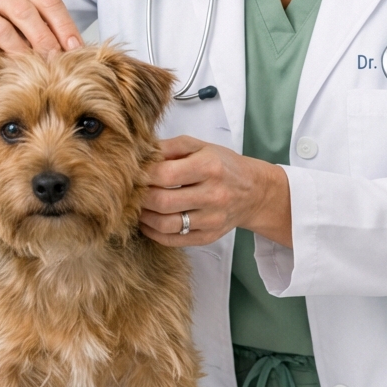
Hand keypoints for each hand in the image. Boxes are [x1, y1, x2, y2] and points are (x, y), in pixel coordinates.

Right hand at [0, 0, 81, 143]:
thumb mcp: (33, 35)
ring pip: (1, 27)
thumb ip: (56, 36)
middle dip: (45, 39)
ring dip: (21, 52)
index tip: (78, 50)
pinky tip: (7, 75)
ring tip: (34, 72)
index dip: (65, 26)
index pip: (48, 0)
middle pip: (26, 10)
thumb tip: (91, 53)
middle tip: (57, 63)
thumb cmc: (4, 44)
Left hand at [140, 135, 292, 248]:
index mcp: (209, 167)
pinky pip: (173, 240)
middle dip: (140, 197)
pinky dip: (154, 232)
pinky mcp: (208, 237)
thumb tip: (140, 152)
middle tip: (132, 191)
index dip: (143, 175)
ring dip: (144, 217)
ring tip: (138, 206)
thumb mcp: (201, 146)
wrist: (254, 192)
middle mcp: (213, 195)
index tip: (133, 173)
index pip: (165, 174)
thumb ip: (170, 147)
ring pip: (165, 225)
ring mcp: (211, 220)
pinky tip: (149, 221)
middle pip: (162, 202)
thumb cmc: (223, 165)